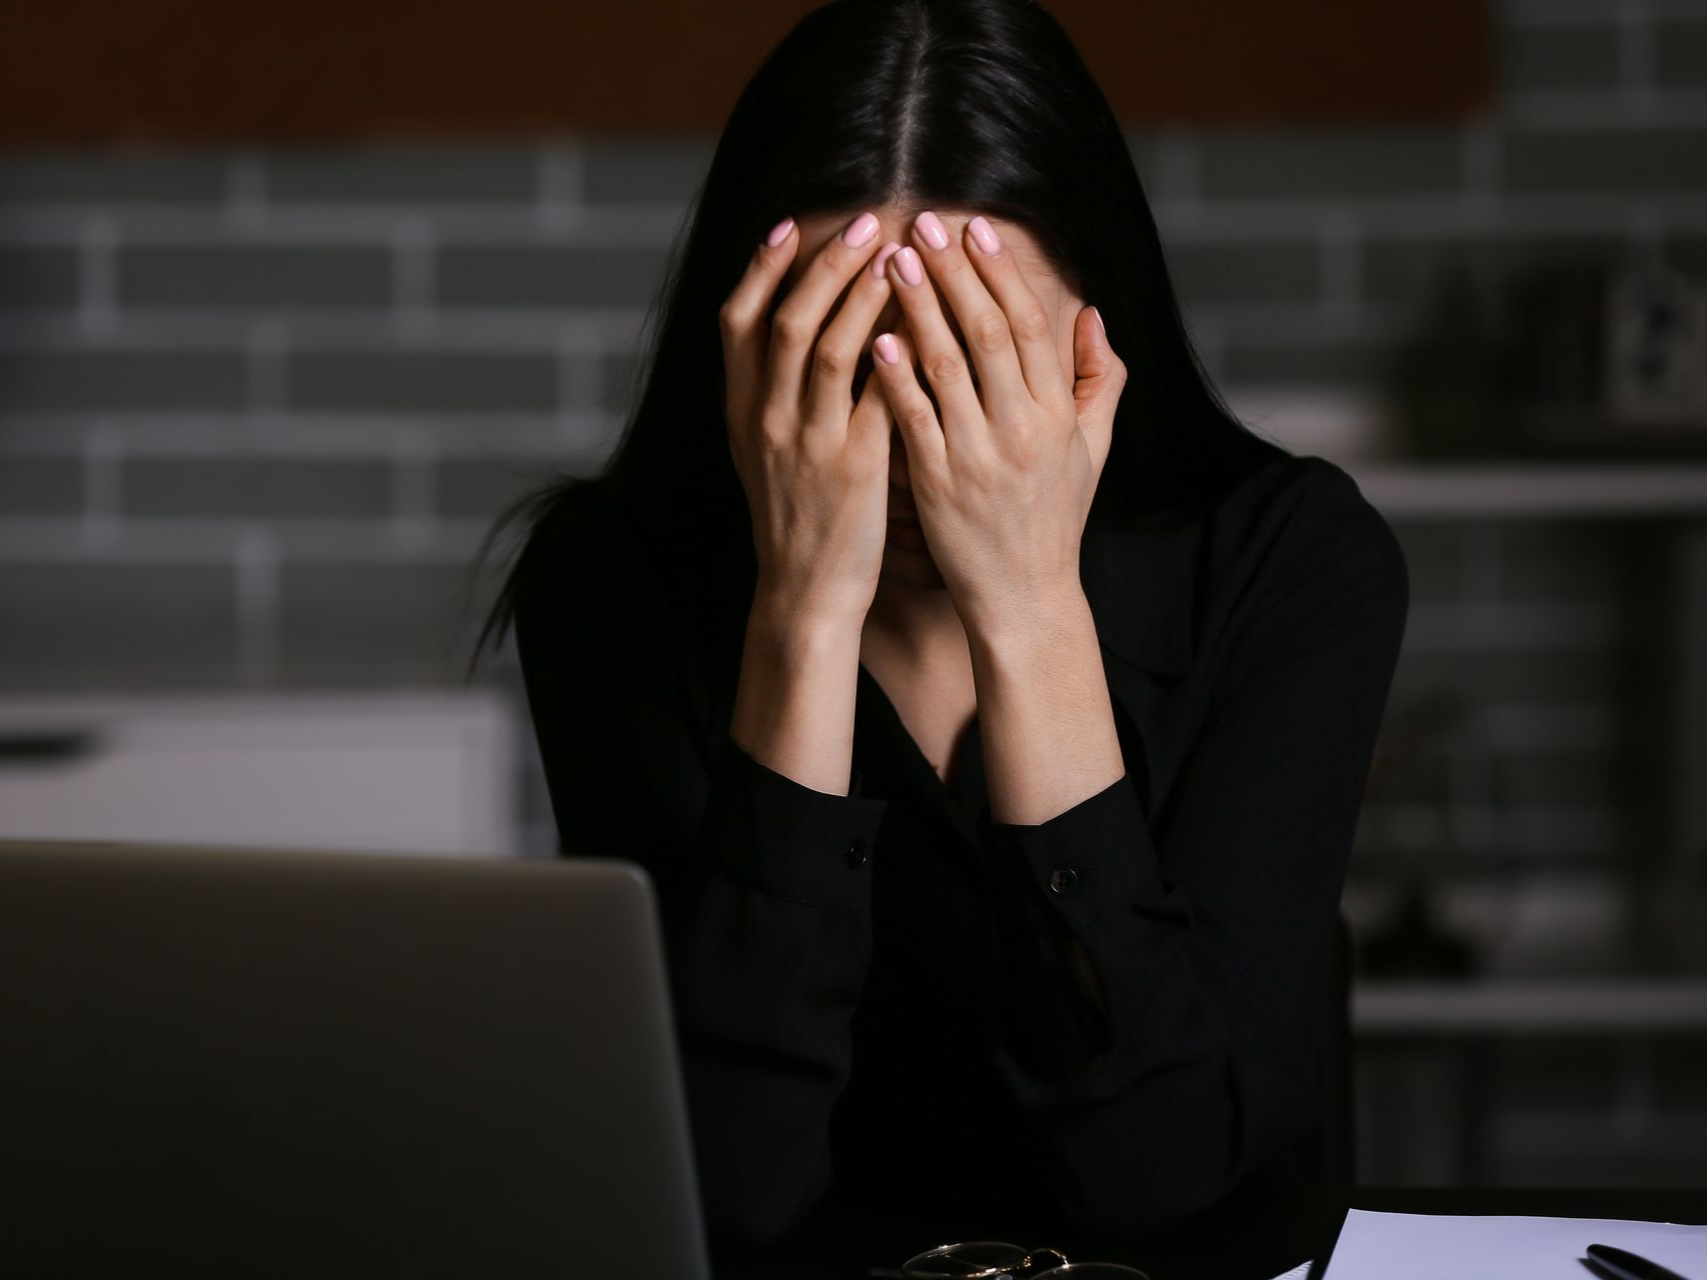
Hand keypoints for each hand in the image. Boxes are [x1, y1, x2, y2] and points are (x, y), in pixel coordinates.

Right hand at [719, 211, 899, 628]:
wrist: (805, 590)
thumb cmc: (794, 515)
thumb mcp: (763, 450)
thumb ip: (769, 392)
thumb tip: (789, 327)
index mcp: (741, 410)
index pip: (738, 320)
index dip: (761, 268)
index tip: (791, 226)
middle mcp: (766, 419)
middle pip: (787, 320)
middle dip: (826, 265)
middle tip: (865, 223)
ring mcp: (807, 442)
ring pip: (828, 349)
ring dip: (863, 295)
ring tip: (897, 256)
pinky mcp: (852, 467)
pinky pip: (877, 395)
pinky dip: (898, 354)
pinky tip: (924, 325)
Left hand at [867, 212, 1124, 634]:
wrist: (1025, 598)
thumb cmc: (1052, 520)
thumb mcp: (1092, 451)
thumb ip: (1097, 382)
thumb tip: (1092, 316)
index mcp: (1058, 414)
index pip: (1030, 326)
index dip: (1001, 273)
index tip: (976, 230)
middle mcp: (1022, 428)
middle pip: (986, 332)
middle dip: (954, 272)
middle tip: (923, 225)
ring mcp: (979, 456)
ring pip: (946, 365)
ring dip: (918, 307)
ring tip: (891, 261)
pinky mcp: (939, 485)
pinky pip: (915, 419)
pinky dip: (896, 376)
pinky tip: (876, 337)